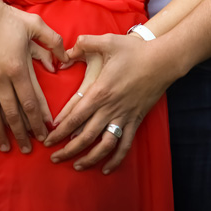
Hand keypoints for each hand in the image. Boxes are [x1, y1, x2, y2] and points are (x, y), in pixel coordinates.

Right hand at [0, 0, 66, 152]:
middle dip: (23, 133)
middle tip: (30, 148)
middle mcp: (0, 78)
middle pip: (14, 113)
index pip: (32, 101)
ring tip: (7, 147)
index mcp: (19, 67)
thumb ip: (53, 42)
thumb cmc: (8, 17)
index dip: (40, 120)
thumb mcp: (36, 25)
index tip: (46, 133)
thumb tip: (64, 62)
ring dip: (1, 133)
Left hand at [45, 33, 170, 172]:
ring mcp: (124, 116)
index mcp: (100, 92)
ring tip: (77, 166)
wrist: (163, 60)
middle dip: (68, 150)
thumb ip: (85, 43)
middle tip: (54, 158)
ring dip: (89, 159)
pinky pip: (125, 145)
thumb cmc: (135, 50)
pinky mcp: (136, 120)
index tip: (48, 140)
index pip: (74, 117)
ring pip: (104, 146)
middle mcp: (110, 108)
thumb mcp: (108, 41)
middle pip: (85, 136)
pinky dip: (116, 160)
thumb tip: (67, 50)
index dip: (59, 131)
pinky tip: (106, 169)